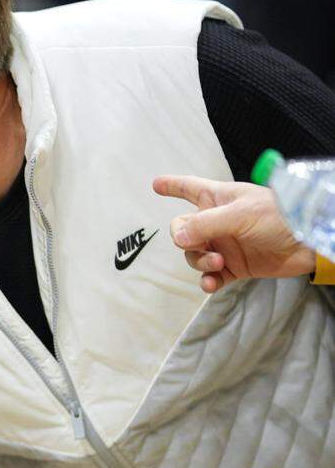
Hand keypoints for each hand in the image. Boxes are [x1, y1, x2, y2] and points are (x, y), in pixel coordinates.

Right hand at [152, 175, 314, 292]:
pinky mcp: (235, 267)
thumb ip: (204, 225)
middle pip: (183, 230)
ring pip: (194, 255)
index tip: (157, 184)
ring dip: (200, 262)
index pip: (189, 188)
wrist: (310, 242)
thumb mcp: (239, 214)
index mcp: (218, 199)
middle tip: (199, 245)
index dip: (172, 185)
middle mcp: (218, 222)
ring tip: (217, 264)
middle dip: (185, 240)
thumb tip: (176, 239)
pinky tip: (211, 284)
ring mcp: (225, 245)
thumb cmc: (280, 216)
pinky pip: (211, 276)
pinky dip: (207, 281)